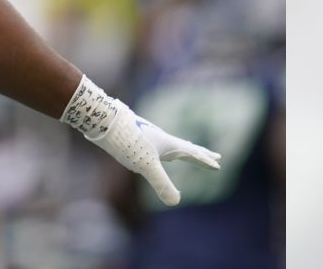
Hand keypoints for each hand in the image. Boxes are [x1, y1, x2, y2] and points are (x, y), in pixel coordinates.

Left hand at [91, 100, 220, 205]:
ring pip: (170, 145)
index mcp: (168, 144)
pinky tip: (156, 151)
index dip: (204, 161)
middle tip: (216, 156)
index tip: (218, 165)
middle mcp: (161, 139)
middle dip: (201, 154)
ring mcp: (148, 138)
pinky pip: (156, 145)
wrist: (103, 119)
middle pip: (186, 147)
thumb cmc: (127, 140)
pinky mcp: (134, 138)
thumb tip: (175, 202)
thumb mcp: (146, 165)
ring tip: (187, 153)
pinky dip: (163, 150)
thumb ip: (161, 183)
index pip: (192, 154)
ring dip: (183, 150)